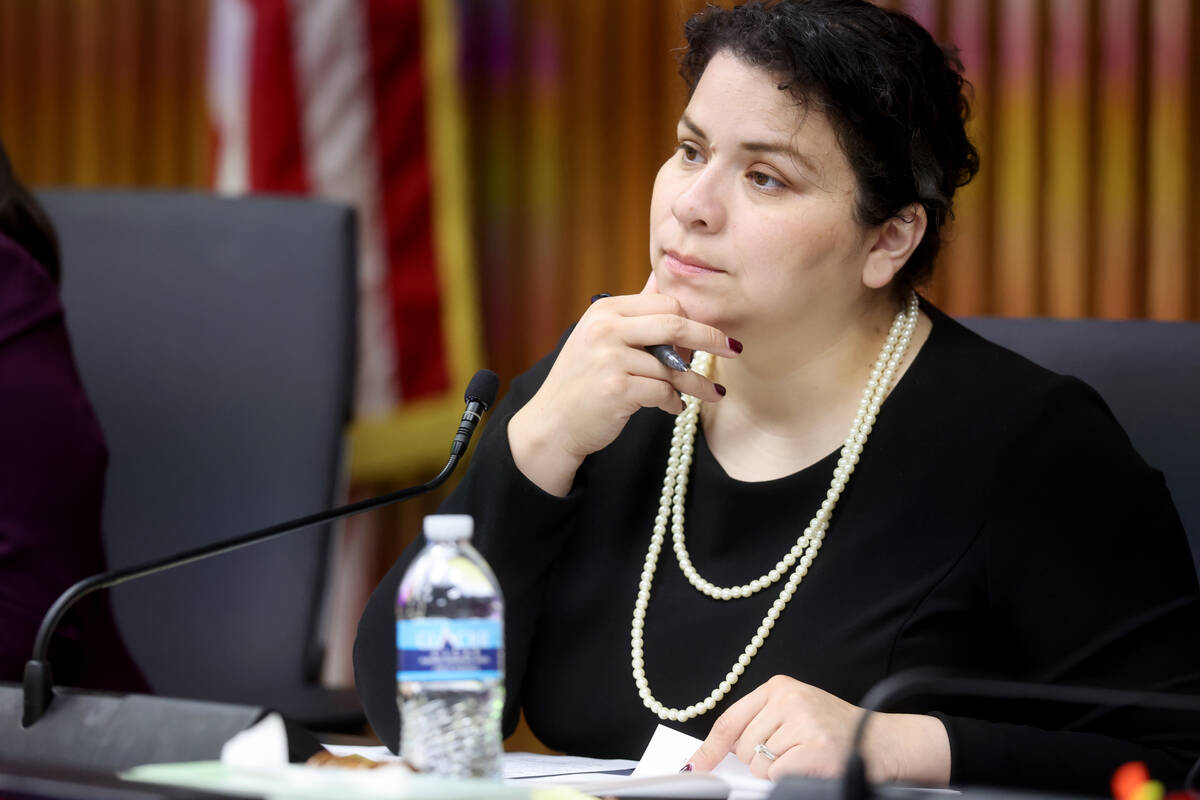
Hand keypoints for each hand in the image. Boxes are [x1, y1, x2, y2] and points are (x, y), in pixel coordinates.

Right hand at [508, 273, 739, 495]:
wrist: (552, 424)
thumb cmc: (582, 381)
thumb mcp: (600, 337)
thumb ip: (633, 313)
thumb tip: (663, 278)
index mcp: (605, 310)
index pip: (666, 303)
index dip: (693, 319)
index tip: (709, 335)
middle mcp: (606, 329)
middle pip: (675, 324)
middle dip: (710, 338)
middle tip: (733, 349)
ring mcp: (609, 359)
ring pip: (673, 366)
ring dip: (696, 383)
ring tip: (712, 393)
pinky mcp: (617, 389)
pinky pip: (663, 392)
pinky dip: (673, 402)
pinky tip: (673, 408)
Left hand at [688, 675, 949, 785]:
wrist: (881, 742)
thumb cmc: (836, 730)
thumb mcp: (795, 712)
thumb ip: (761, 723)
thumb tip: (721, 750)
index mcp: (780, 687)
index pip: (731, 719)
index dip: (710, 747)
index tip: (697, 765)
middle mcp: (788, 700)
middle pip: (744, 747)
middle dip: (761, 759)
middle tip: (791, 753)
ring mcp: (802, 723)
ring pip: (760, 764)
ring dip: (778, 770)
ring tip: (804, 757)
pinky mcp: (813, 748)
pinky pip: (778, 775)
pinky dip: (790, 778)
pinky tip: (811, 765)